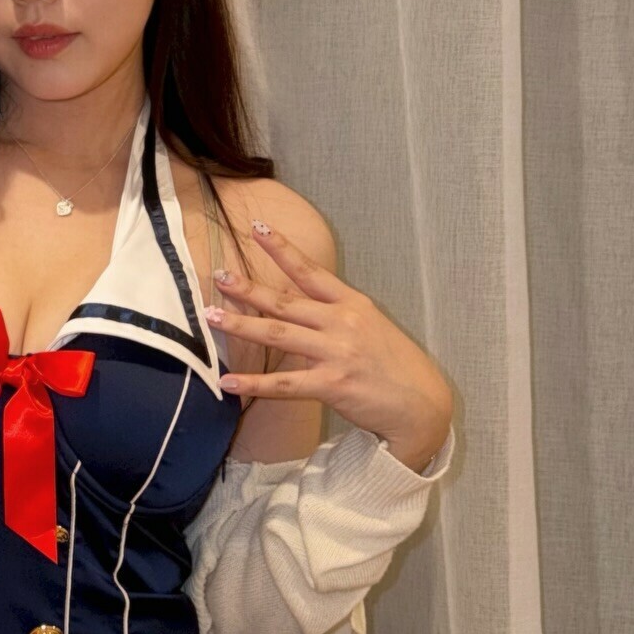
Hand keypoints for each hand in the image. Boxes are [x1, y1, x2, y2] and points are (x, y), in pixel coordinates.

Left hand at [206, 223, 452, 468]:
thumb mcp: (372, 327)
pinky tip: (228, 382)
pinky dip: (253, 383)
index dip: (283, 249)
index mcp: (352, 305)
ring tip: (210, 317)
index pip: (310, 272)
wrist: (423, 404)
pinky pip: (284, 384)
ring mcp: (336, 353)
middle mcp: (342, 323)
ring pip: (278, 334)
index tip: (258, 229)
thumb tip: (299, 309)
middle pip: (285, 301)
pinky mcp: (332, 384)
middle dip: (248, 288)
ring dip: (241, 324)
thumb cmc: (395, 366)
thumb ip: (337, 315)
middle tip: (219, 276)